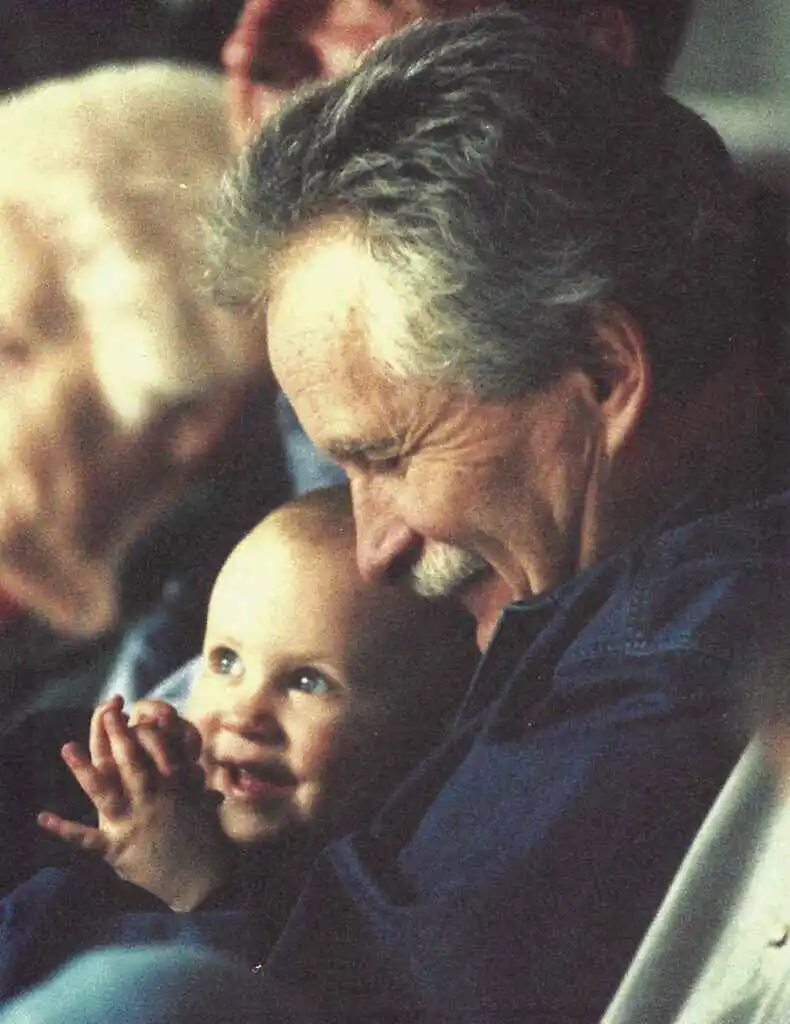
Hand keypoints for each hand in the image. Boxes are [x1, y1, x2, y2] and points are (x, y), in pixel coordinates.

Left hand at [38, 698, 231, 910]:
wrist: (201, 879)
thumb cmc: (203, 837)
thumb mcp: (199, 800)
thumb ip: (190, 777)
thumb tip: (182, 754)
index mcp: (169, 787)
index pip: (155, 750)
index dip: (142, 728)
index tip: (133, 712)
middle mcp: (148, 800)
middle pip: (128, 760)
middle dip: (116, 733)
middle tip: (107, 711)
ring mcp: (130, 823)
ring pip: (104, 790)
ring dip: (83, 769)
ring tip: (67, 748)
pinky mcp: (116, 849)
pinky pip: (86, 839)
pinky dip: (64, 829)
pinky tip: (43, 817)